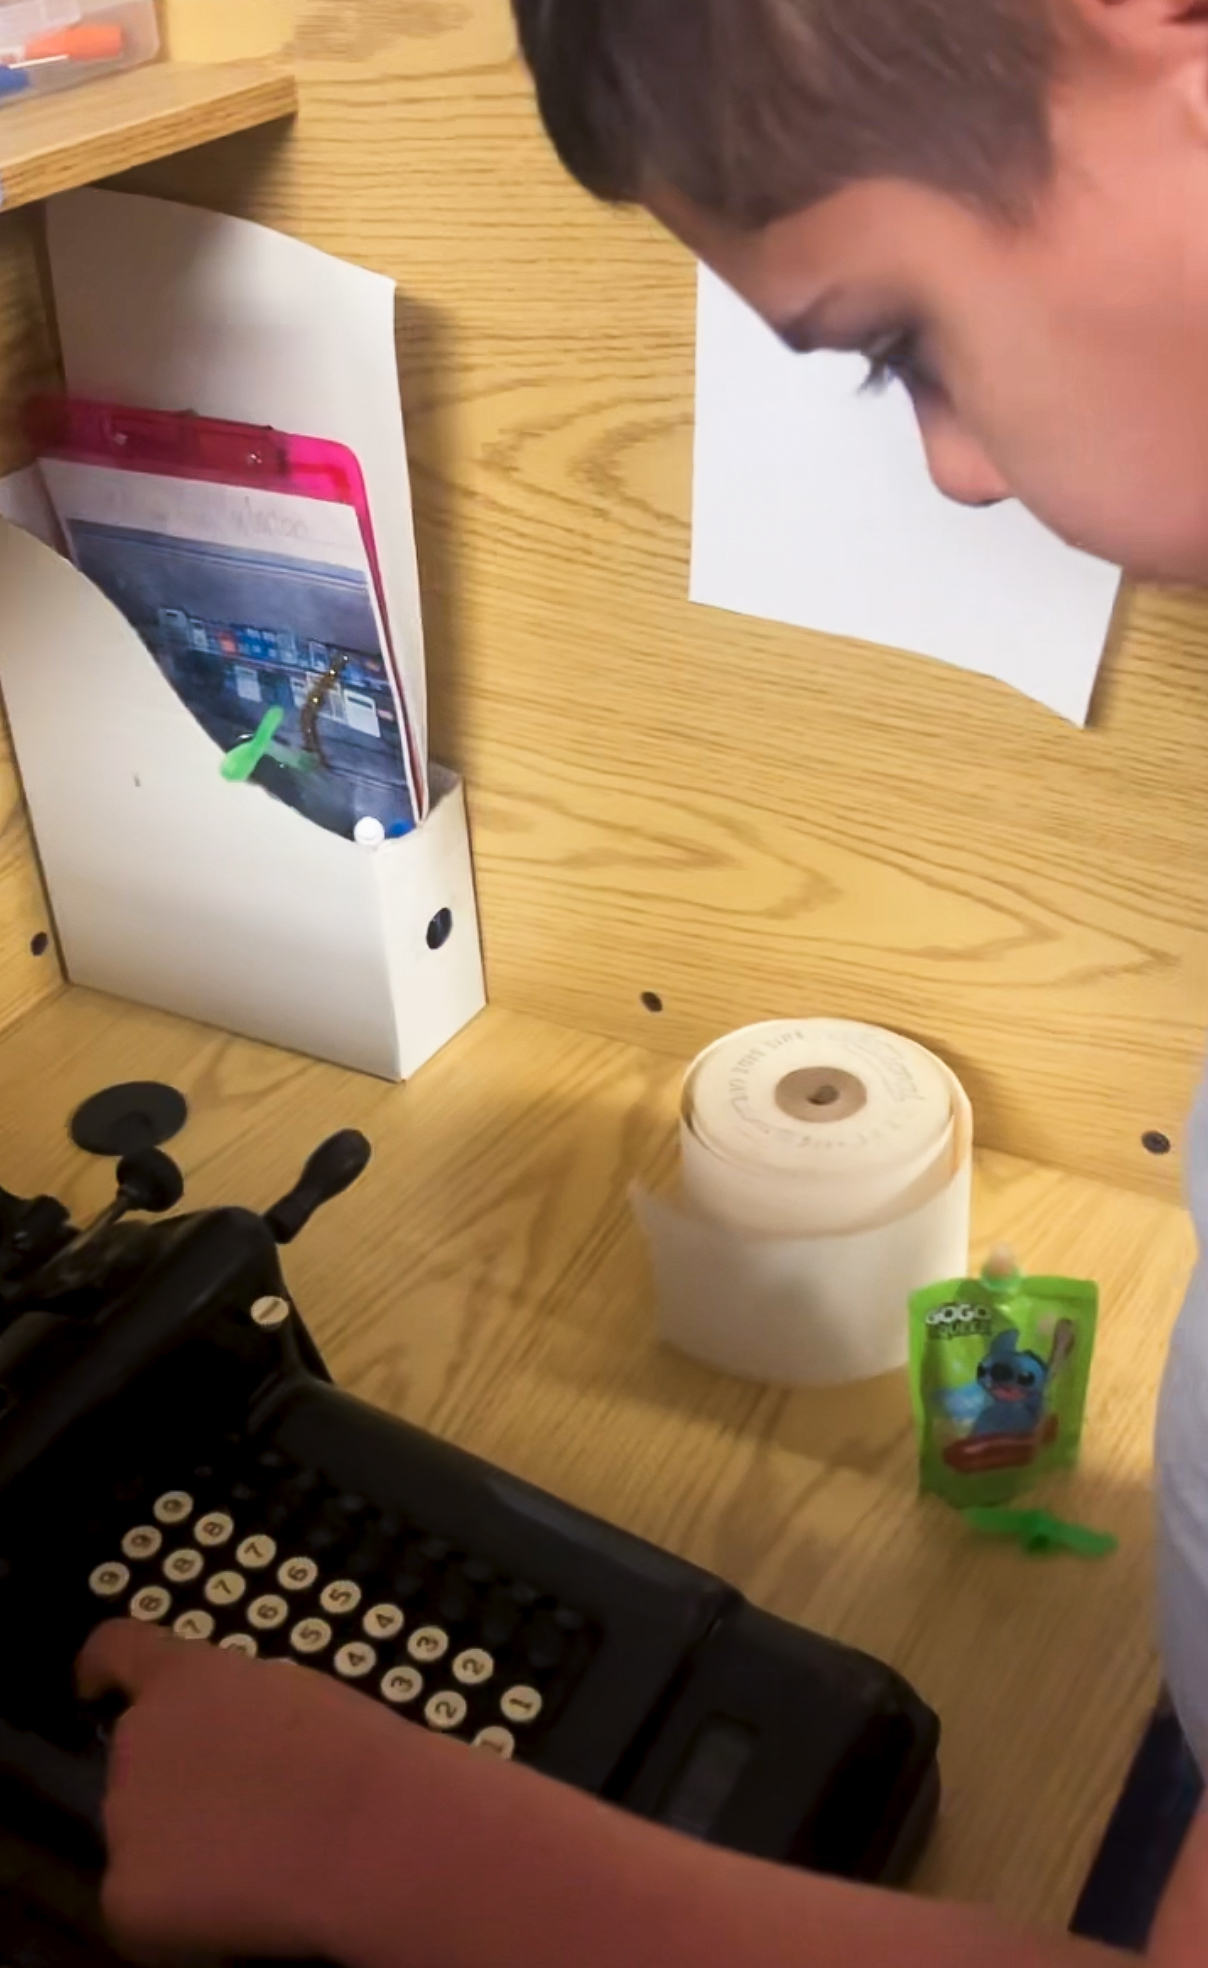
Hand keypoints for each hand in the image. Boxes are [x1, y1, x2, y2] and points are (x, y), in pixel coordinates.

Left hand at [77, 1619, 408, 1962]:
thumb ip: (233, 1708)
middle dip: (174, 1783)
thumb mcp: (287, 1695)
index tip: (96, 1689)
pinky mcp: (124, 1896)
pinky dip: (177, 1914)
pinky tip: (235, 1908)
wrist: (370, 1832)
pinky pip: (141, 1903)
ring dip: (178, 1844)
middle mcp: (134, 1739)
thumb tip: (226, 1746)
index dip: (100, 1672)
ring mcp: (122, 1819)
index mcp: (180, 1677)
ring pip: (141, 1834)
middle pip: (136, 1760)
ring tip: (253, 1862)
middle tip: (241, 1813)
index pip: (112, 1650)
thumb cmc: (356, 1753)